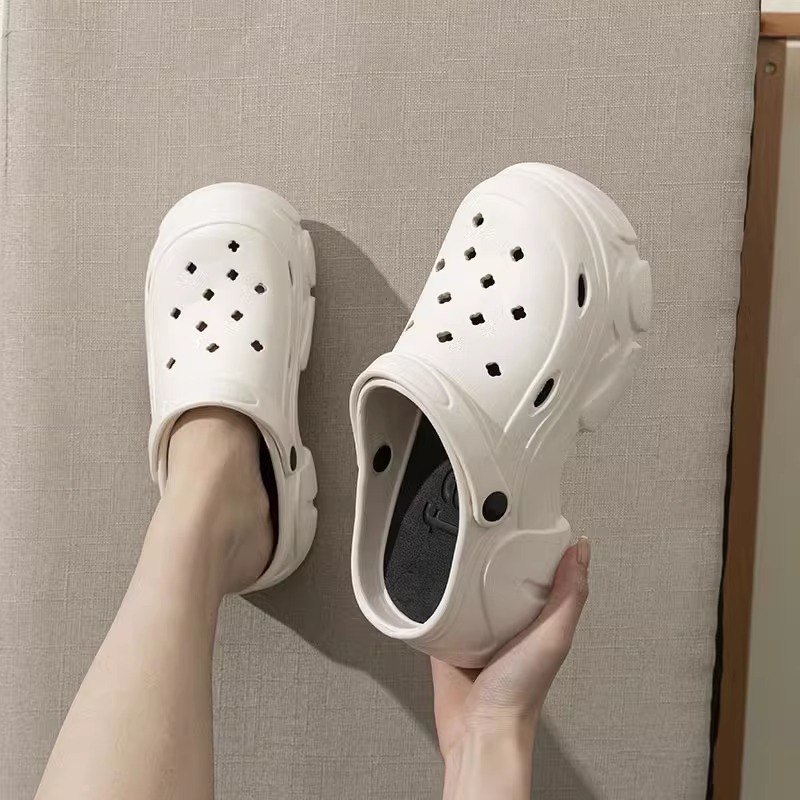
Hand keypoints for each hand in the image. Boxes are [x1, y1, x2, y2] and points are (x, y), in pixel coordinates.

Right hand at [432, 538, 589, 798]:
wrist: (479, 729)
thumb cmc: (520, 693)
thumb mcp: (554, 636)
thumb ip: (570, 595)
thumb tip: (582, 550)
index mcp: (536, 618)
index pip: (536, 572)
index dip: (532, 546)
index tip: (524, 516)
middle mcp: (507, 622)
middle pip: (497, 577)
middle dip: (490, 555)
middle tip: (482, 526)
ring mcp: (476, 630)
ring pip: (467, 590)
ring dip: (461, 574)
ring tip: (454, 546)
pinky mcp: (448, 639)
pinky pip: (439, 609)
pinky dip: (436, 596)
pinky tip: (431, 580)